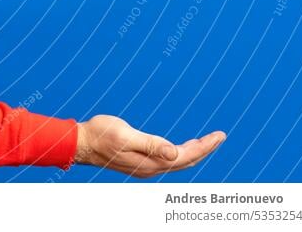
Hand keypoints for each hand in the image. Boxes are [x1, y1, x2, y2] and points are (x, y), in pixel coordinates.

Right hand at [74, 114, 225, 178]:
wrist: (81, 143)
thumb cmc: (100, 134)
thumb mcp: (125, 135)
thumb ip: (150, 144)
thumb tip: (174, 152)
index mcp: (150, 162)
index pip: (185, 156)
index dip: (204, 147)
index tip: (219, 135)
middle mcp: (151, 168)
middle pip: (185, 161)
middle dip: (204, 149)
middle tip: (220, 136)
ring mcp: (146, 166)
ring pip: (178, 162)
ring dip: (194, 152)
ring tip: (208, 141)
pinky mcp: (140, 162)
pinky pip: (169, 160)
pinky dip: (181, 153)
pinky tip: (182, 148)